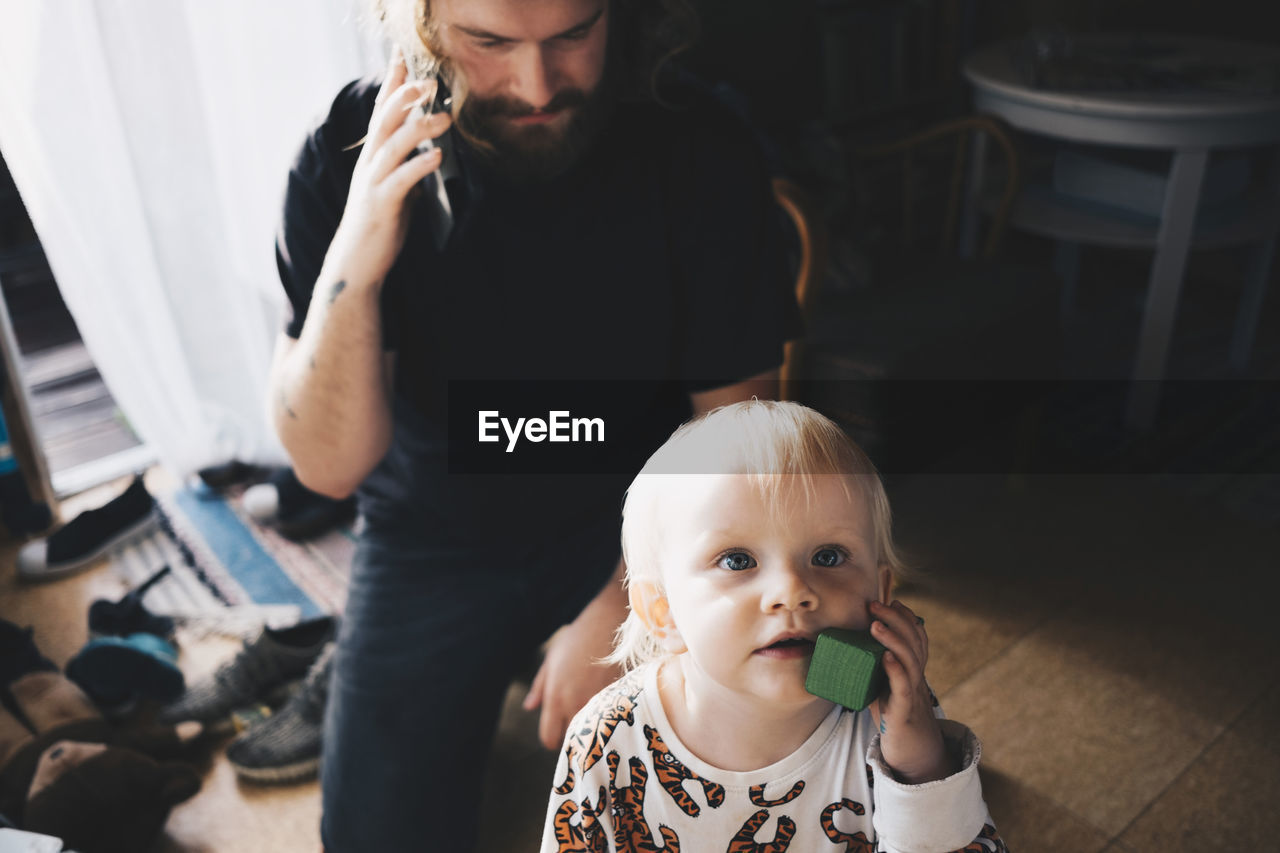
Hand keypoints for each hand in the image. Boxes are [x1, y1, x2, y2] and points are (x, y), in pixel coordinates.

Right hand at [329, 45, 451, 288]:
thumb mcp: (395, 187)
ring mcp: (372, 183)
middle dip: (404, 96)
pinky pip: (401, 180)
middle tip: (429, 81)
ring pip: (393, 146)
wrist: (357, 262)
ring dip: (420, 128)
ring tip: (445, 117)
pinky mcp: (381, 205)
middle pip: (384, 120)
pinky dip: (419, 165)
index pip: (380, 112)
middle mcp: (368, 164)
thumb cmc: (379, 225)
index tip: (402, 56)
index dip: (390, 84)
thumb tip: (428, 149)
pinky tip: (438, 156)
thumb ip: (406, 166)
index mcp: (372, 157)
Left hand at [523, 596, 623, 749]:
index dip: (553, 738)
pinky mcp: (618, 698)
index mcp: (556, 698)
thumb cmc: (576, 639)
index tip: (559, 730)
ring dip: (593, 724)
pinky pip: (610, 716)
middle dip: (574, 733)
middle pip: (573, 739)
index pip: (549, 739)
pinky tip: (610, 700)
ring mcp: (598, 703)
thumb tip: (529, 707)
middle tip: (578, 718)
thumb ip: (539, 688)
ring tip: (595, 709)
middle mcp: (576, 704)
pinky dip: (609, 713)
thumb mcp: (551, 660)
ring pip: (593, 730)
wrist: (607, 623)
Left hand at [868, 599, 952, 783]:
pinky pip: (903, 686)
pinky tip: (886, 657)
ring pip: (911, 658)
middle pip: (914, 640)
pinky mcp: (904, 709)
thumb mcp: (884, 684)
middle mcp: (917, 676)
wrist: (912, 752)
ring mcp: (912, 691)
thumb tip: (844, 647)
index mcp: (912, 667)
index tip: (889, 600)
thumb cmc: (894, 715)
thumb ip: (873, 666)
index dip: (905, 616)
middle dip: (895, 618)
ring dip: (893, 638)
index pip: (916, 635)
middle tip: (875, 605)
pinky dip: (895, 669)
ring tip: (876, 624)